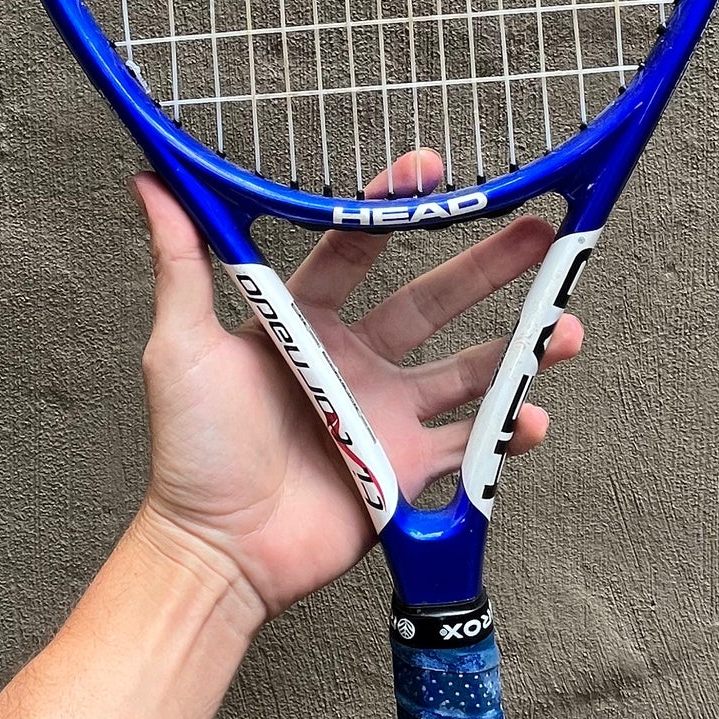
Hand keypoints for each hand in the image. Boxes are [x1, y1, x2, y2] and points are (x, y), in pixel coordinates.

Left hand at [130, 150, 583, 619]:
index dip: (392, 209)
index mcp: (305, 325)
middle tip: (540, 230)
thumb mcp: (180, 347)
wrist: (217, 549)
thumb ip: (180, 264)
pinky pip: (471, 445)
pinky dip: (508, 433)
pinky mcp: (407, 470)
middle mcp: (353, 362)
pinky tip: (532, 417)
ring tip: (568, 330)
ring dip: (521, 349)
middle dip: (488, 267)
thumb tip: (150, 181)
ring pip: (468, 370)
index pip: (356, 252)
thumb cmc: (191, 451)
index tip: (430, 169)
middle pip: (432, 302)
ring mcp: (386, 416)